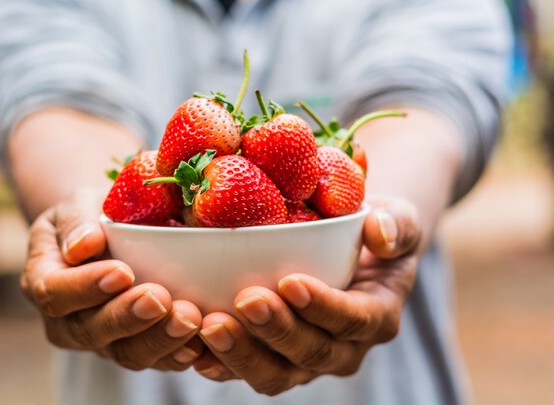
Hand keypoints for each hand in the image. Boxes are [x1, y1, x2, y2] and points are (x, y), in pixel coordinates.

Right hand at [20, 190, 203, 370]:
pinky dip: (179, 353)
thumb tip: (84, 245)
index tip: (122, 272)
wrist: (112, 232)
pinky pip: (157, 360)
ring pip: (127, 353)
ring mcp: (104, 340)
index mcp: (46, 282)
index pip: (56, 293)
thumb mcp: (77, 204)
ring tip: (189, 319)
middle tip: (160, 298)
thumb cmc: (93, 215)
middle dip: (128, 317)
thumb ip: (77, 221)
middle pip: (92, 331)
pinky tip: (201, 343)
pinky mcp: (138, 347)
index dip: (86, 288)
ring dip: (160, 339)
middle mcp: (69, 321)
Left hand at [192, 196, 420, 394]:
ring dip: (243, 354)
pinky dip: (220, 363)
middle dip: (278, 331)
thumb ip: (396, 224)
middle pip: (312, 353)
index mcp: (377, 316)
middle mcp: (343, 347)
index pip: (355, 320)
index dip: (324, 307)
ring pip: (277, 373)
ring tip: (210, 326)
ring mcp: (306, 359)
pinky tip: (193, 347)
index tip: (291, 282)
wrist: (349, 250)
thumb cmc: (371, 230)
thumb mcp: (397, 217)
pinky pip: (247, 370)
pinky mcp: (274, 358)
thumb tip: (381, 233)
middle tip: (246, 300)